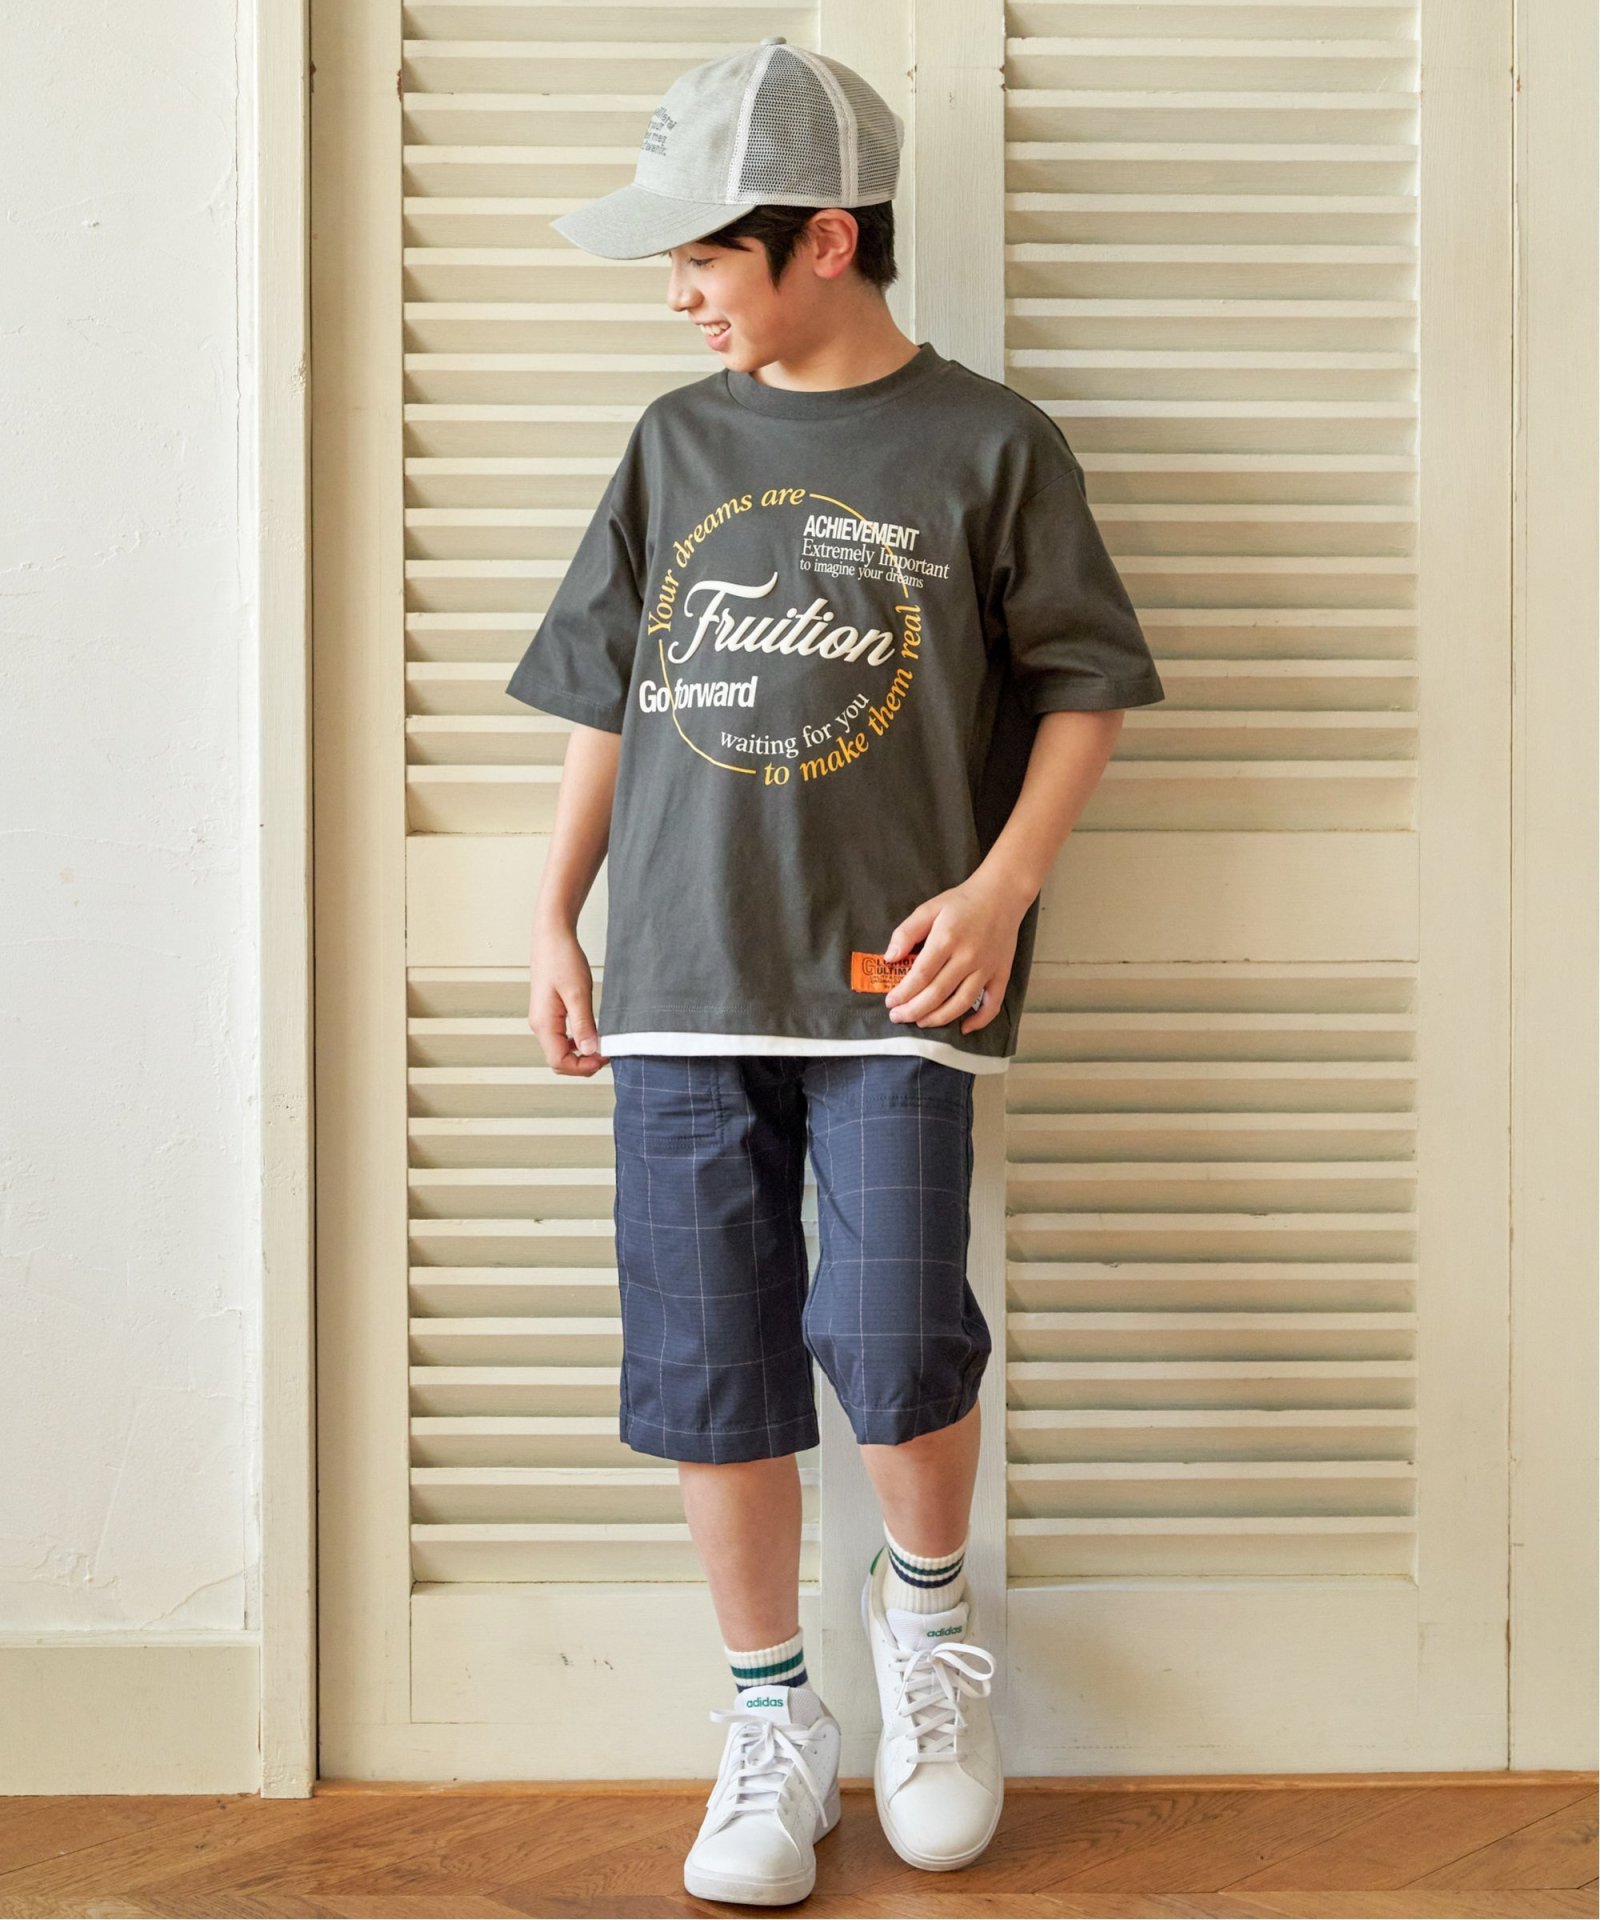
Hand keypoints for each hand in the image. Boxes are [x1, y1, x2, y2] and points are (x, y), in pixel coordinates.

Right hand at [528, 922, 607, 1074]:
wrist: (552, 936)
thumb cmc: (562, 958)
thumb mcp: (578, 993)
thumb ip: (583, 1025)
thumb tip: (590, 1051)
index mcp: (544, 1023)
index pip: (558, 1061)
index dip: (582, 1067)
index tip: (604, 1058)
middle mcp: (540, 1024)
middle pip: (558, 1060)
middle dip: (582, 1064)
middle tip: (605, 1053)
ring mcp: (543, 1019)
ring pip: (559, 1050)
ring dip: (580, 1054)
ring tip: (601, 1044)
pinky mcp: (549, 1013)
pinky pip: (561, 1037)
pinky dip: (576, 1042)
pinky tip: (591, 1033)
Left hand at [881, 877, 1022, 1032]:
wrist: (1002, 895)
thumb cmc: (962, 902)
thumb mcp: (929, 908)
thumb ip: (906, 932)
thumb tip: (889, 958)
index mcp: (947, 939)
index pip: (921, 975)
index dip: (903, 993)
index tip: (890, 1002)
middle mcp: (968, 957)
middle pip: (938, 993)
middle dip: (914, 1010)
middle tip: (898, 1017)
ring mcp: (986, 968)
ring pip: (961, 1003)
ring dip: (939, 1018)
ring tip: (920, 1023)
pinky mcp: (1001, 974)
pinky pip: (992, 1004)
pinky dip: (979, 1020)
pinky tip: (963, 1028)